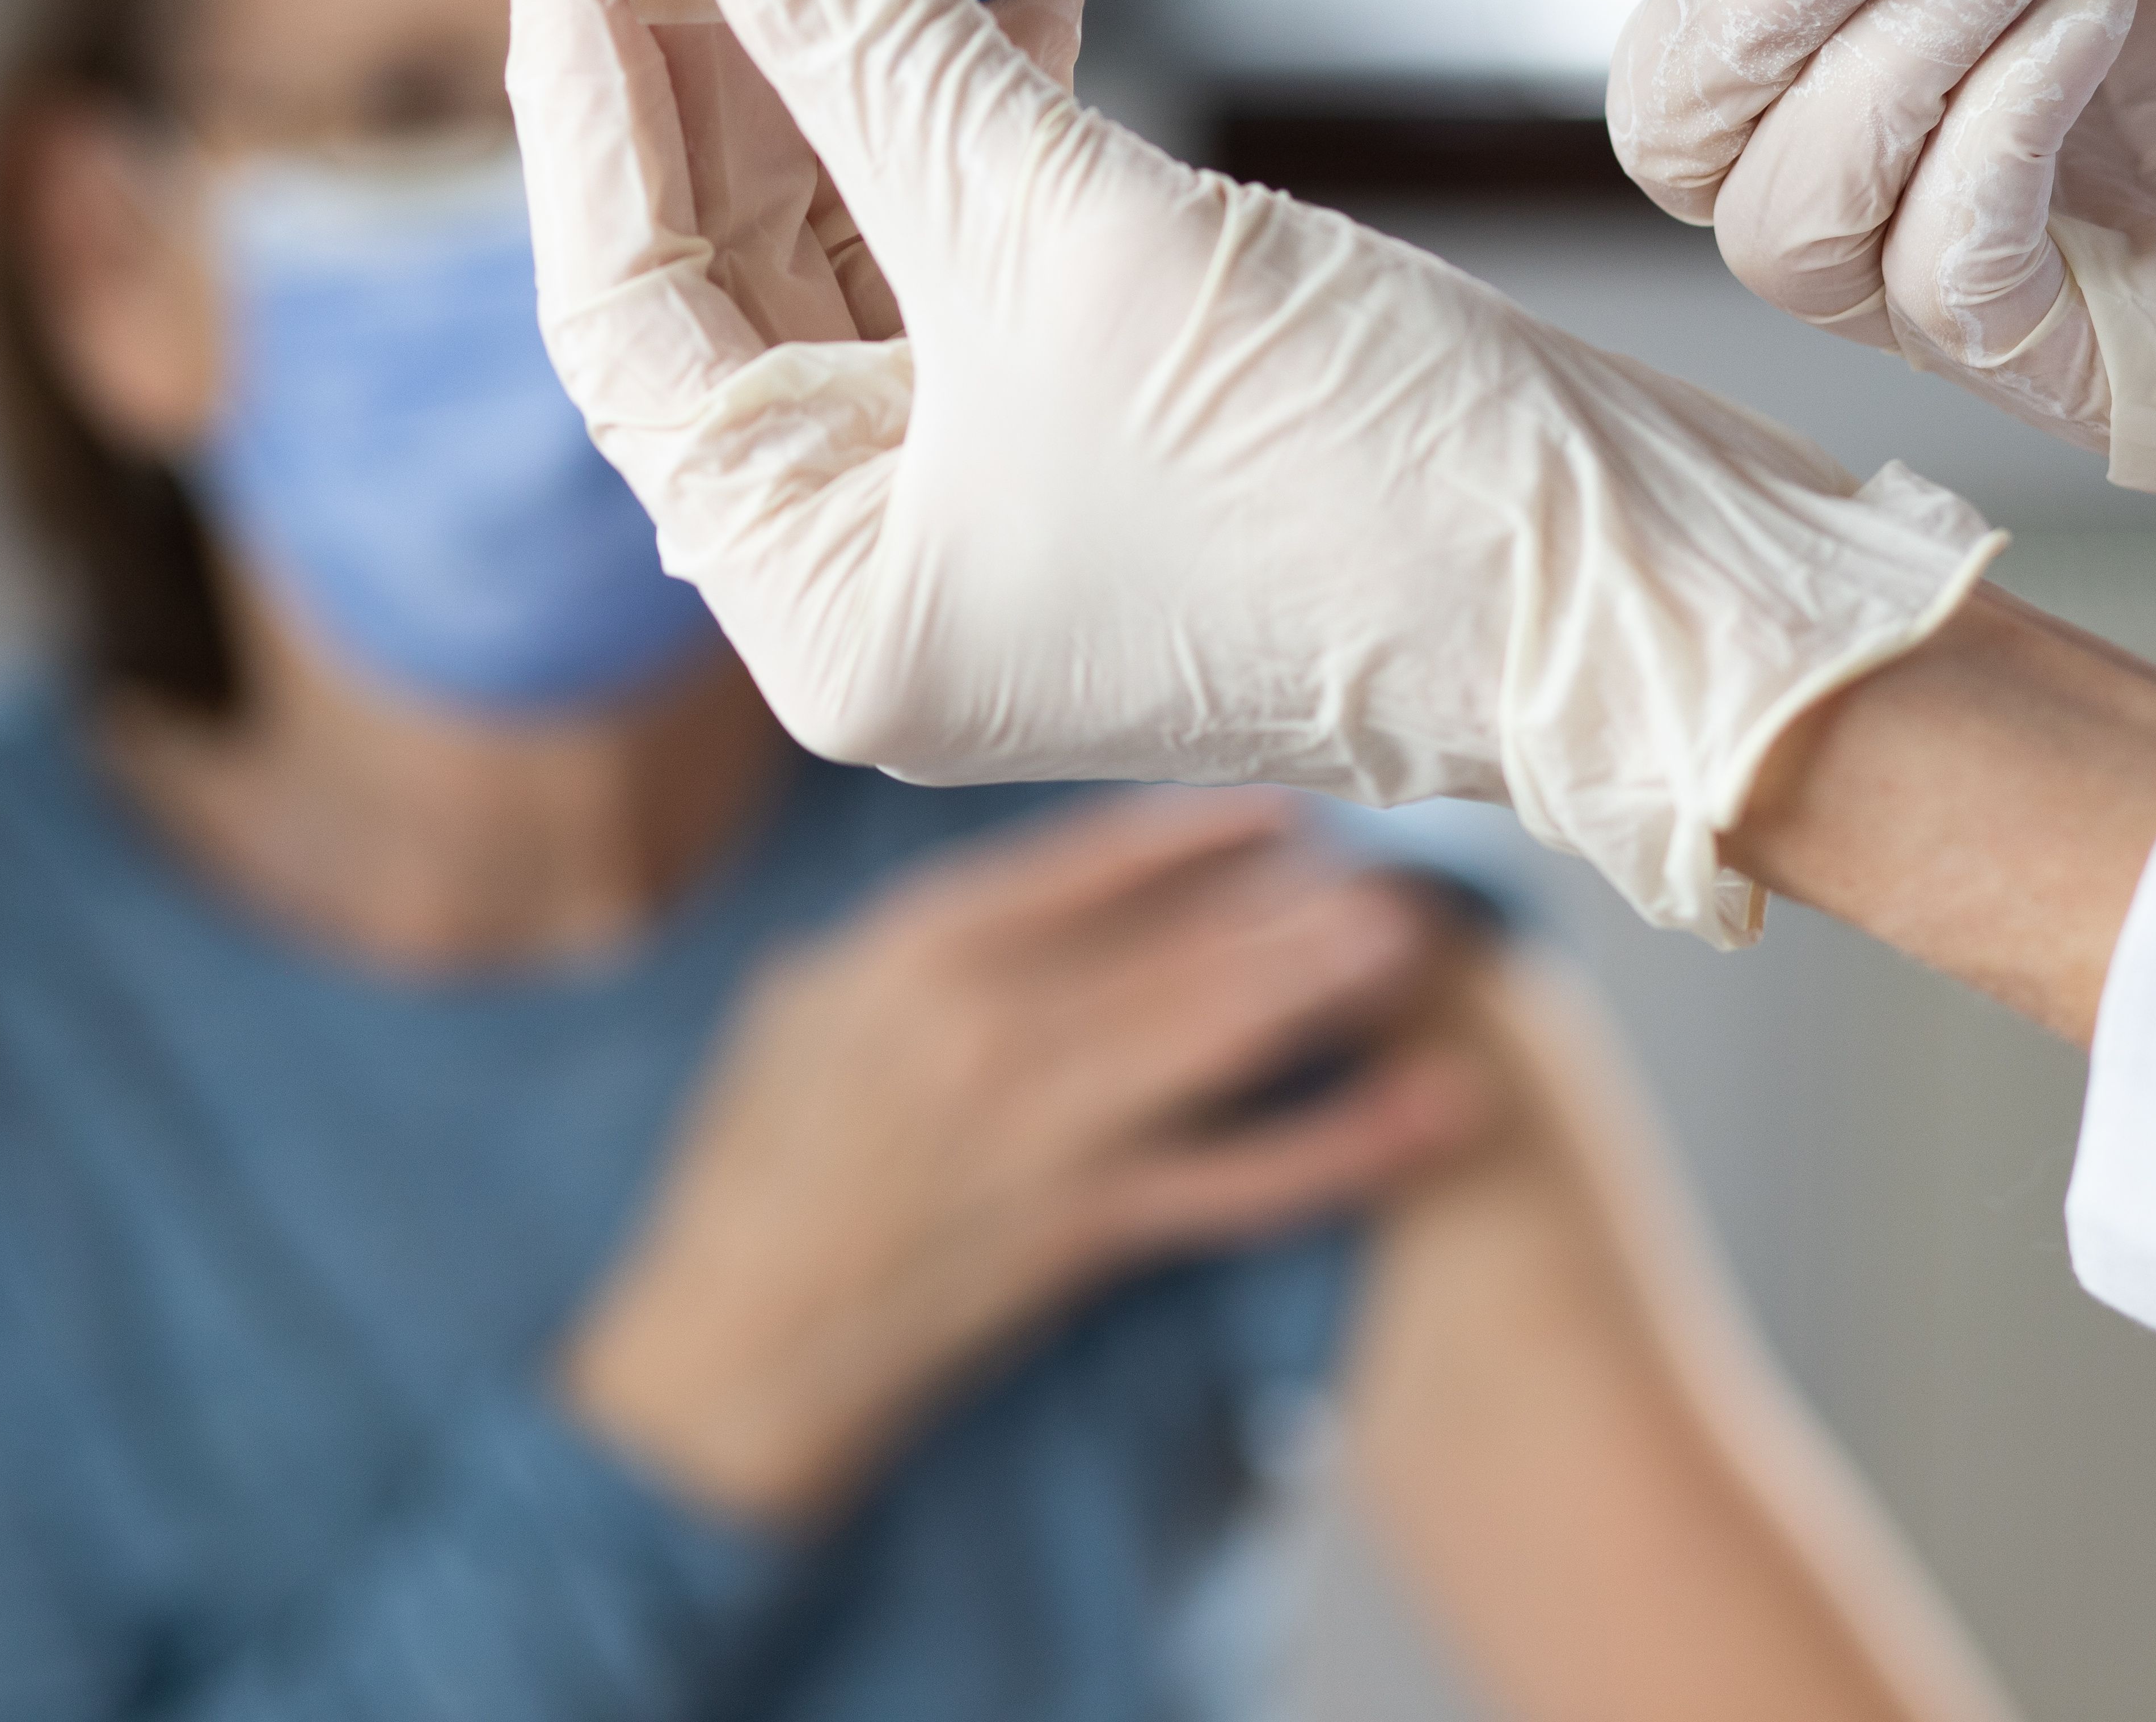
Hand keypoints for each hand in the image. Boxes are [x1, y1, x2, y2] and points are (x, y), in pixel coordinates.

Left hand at [499, 0, 1999, 938]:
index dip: (580, 90)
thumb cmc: (1364, 494)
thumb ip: (877, 59)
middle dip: (725, 33)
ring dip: (866, 37)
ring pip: (865, 225)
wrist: (1641, 586)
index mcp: (826, 605)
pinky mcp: (1112, 415)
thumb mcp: (1070, 243)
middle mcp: (891, 564)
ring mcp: (1003, 492)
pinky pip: (988, 235)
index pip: (622, 311)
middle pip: (730, 254)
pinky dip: (983, 95)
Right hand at [561, 791, 1478, 1524]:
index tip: (1280, 810)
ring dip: (1326, 986)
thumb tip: (1021, 884)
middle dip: (1292, 905)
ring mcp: (1039, 1133)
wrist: (726, 1346)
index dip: (1192, 831)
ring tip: (1417, 942)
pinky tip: (1429, 1110)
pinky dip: (1342, 1145)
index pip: (1082, 862)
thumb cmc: (755, 1168)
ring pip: (1219, 1040)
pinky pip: (1238, 1181)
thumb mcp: (805, 1007)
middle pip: (1176, 943)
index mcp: (910, 952)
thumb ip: (914, 936)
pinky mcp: (1079, 1232)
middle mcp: (985, 1027)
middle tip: (1395, 869)